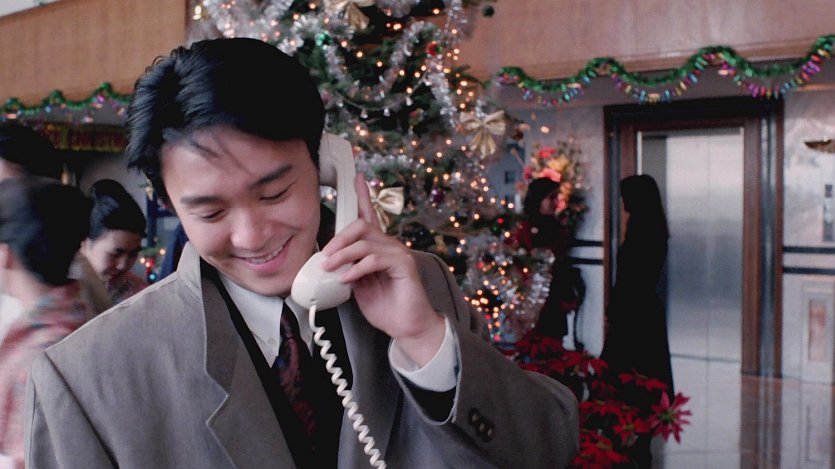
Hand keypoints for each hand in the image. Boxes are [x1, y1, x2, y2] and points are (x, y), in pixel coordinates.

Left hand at [320, 174, 444, 365]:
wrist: (406, 326)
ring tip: (330, 268)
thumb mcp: (357, 286)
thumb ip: (346, 269)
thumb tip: (326, 261)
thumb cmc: (385, 307)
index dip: (363, 196)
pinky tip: (347, 279)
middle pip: (361, 226)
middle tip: (326, 256)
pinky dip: (356, 269)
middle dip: (339, 238)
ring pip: (365, 242)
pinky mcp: (403, 264)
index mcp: (377, 248)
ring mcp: (398, 253)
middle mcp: (389, 246)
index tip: (356, 178)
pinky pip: (375, 258)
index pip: (369, 216)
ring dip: (343, 255)